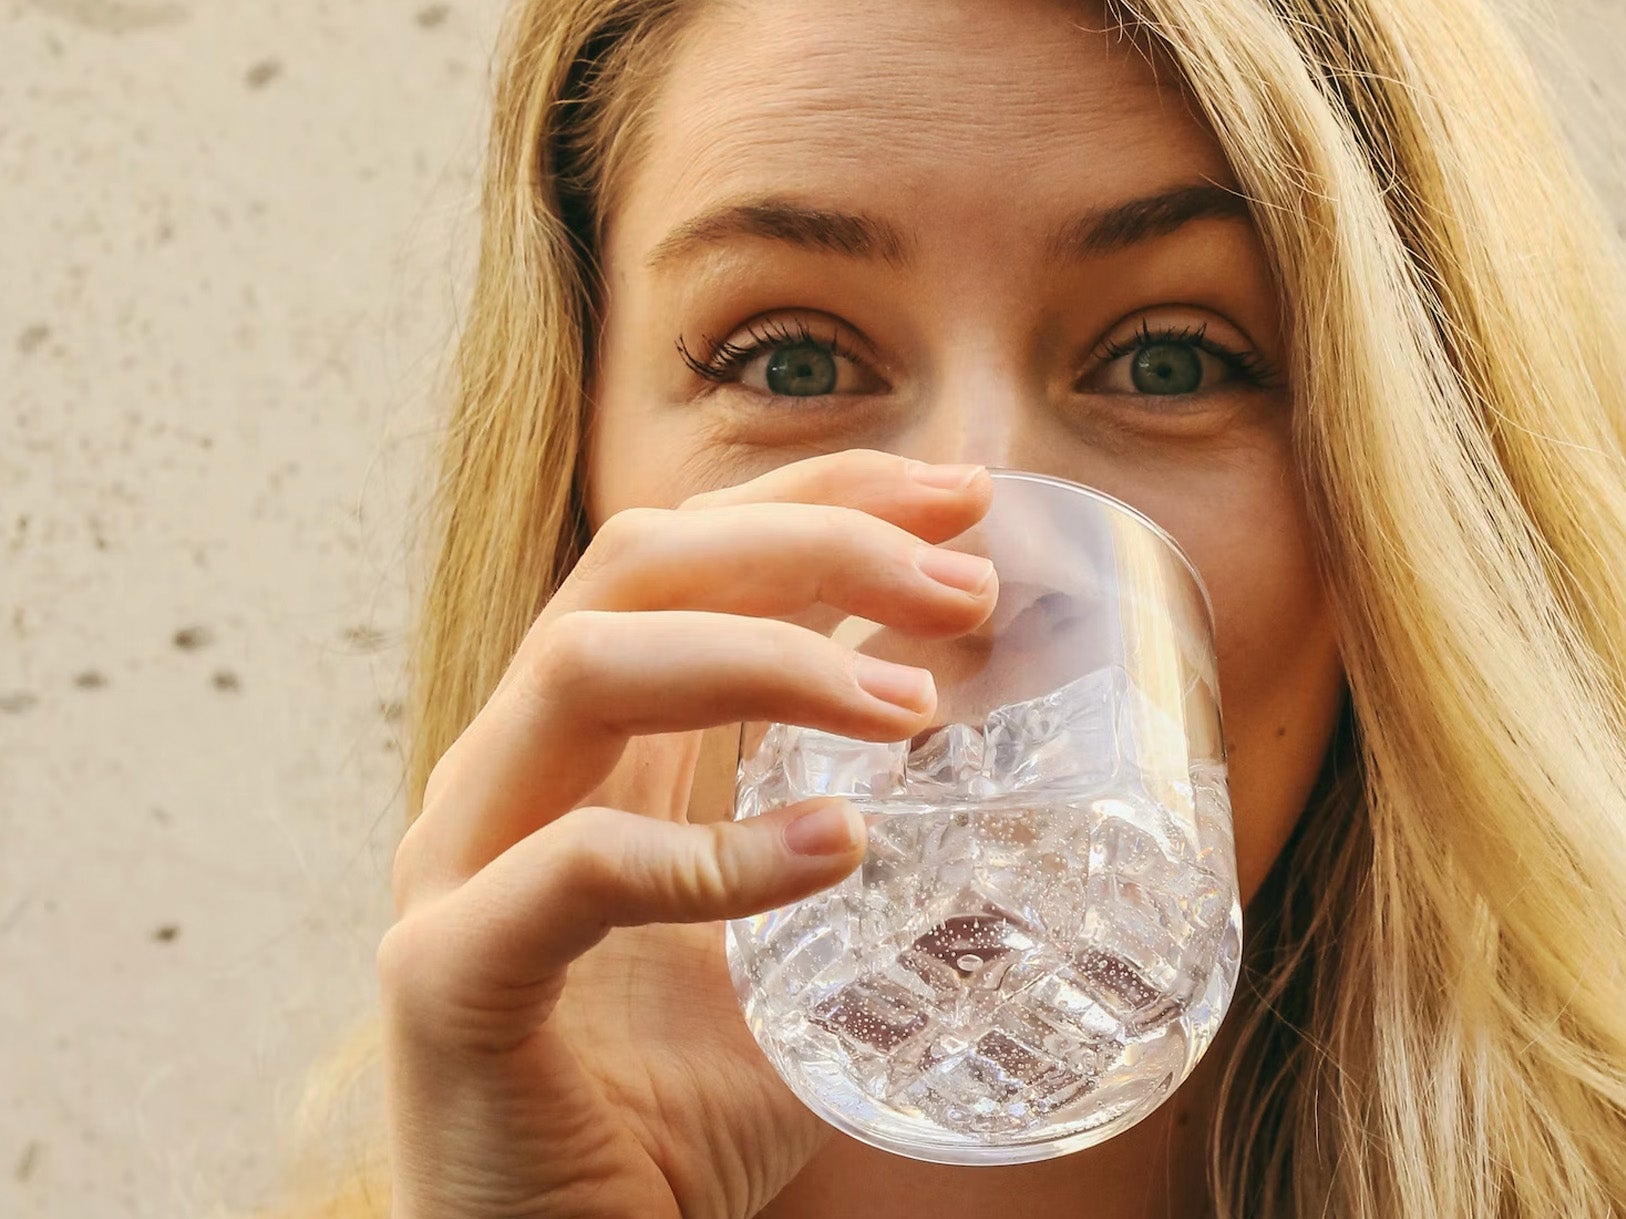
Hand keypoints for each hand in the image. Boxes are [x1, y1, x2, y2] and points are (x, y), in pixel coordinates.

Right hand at [377, 451, 997, 1217]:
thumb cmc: (669, 1108)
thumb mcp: (790, 953)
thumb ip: (853, 857)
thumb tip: (1020, 798)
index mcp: (583, 744)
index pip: (688, 553)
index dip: (818, 495)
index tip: (962, 495)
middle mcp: (509, 770)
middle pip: (635, 568)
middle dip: (811, 544)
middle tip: (964, 589)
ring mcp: (460, 863)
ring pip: (584, 669)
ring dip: (768, 660)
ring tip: (917, 708)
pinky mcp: (447, 977)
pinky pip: (570, 871)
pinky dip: (711, 852)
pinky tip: (835, 850)